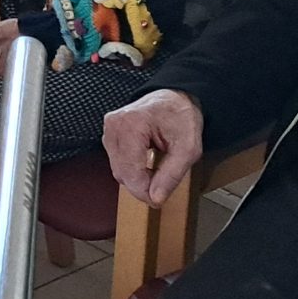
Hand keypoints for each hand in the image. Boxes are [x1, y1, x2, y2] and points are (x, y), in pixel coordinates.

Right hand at [102, 88, 204, 206]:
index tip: (158, 200)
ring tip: (156, 169)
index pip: (130, 173)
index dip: (145, 192)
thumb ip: (171, 175)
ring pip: (118, 170)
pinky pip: (117, 162)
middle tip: (163, 184)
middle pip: (122, 173)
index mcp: (131, 125)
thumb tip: (155, 197)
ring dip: (136, 177)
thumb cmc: (181, 116)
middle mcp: (114, 125)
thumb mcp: (187, 148)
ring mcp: (109, 129)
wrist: (175, 98)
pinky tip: (146, 163)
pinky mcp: (109, 134)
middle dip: (142, 185)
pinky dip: (131, 169)